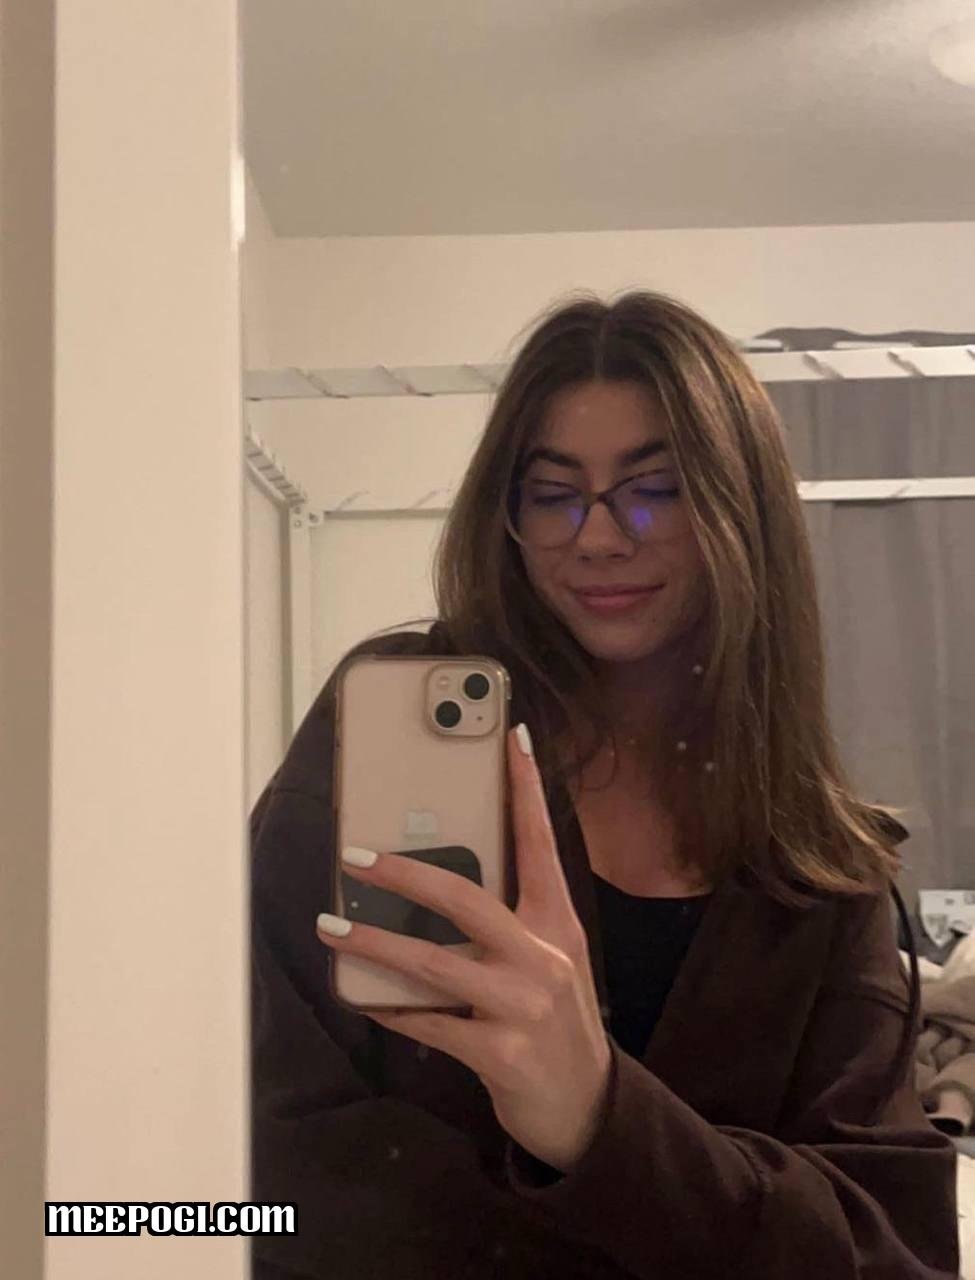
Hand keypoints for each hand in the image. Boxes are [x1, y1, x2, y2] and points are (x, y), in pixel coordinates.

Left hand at [315, 723, 611, 1172]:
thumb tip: (436, 883)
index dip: (526, 788)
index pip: (540, 843)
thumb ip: (508, 923)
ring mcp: (523, 1004)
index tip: (512, 738)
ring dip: (374, 942)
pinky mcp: (501, 1052)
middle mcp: (544, 955)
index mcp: (558, 922)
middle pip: (466, 898)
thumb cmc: (556, 1020)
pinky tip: (362, 997)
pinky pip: (429, 1022)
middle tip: (355, 856)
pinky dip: (391, 1008)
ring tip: (332, 926)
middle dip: (404, 872)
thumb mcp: (549, 960)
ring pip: (433, 961)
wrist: (590, 1107)